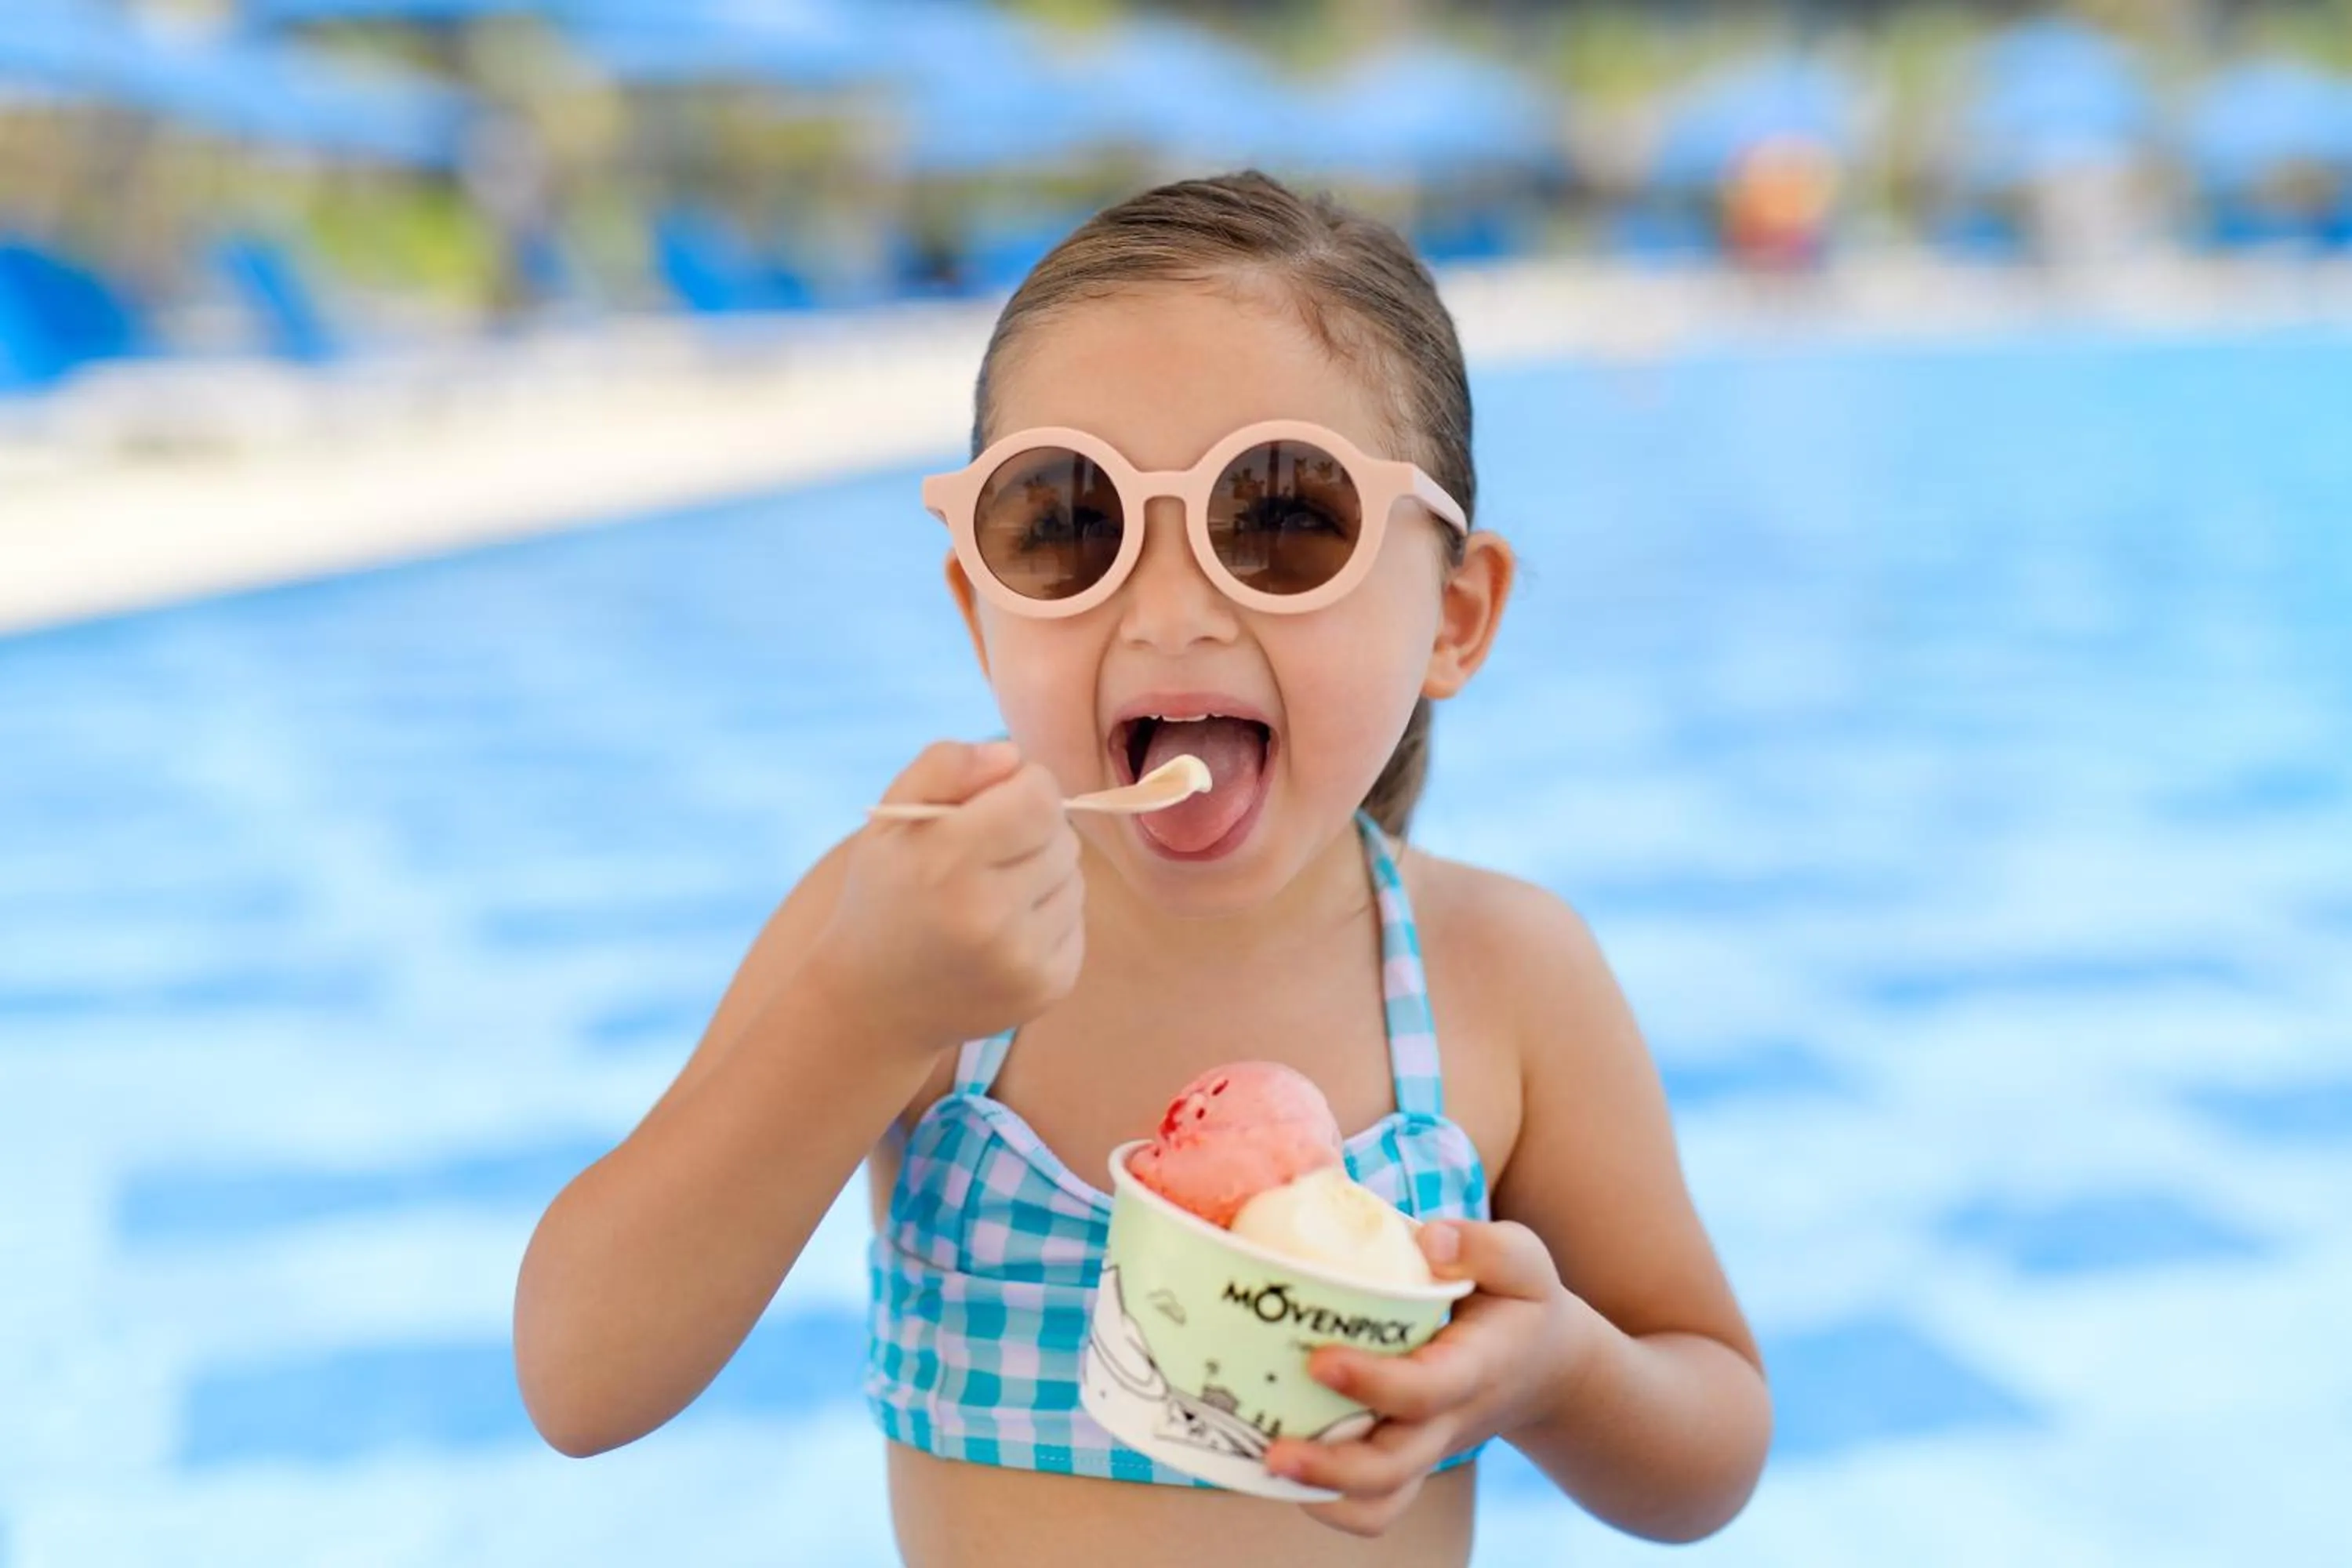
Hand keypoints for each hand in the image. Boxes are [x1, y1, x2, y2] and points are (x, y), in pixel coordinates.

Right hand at [809, 740, 1083, 1053]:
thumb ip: (945, 767)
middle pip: (1064, 835)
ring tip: (991, 897)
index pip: (1041, 798)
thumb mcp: (892, 819)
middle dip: (1033, 833)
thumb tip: (1013, 757)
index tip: (998, 801)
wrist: (874, 1005)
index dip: (1025, 787)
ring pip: (1076, 878)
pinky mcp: (1048, 988)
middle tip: (985, 858)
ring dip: (1044, 876)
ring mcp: (1022, 959)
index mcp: (945, 863)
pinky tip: (1004, 934)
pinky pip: (1077, 922)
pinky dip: (1049, 918)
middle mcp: (988, 916)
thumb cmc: (886, 896)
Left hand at [1264, 1218, 1590, 1538]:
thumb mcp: (1523, 1261)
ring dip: (1321, 1492)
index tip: (1320, 1361)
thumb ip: (1484, 1246)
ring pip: (1378, 1498)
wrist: (1542, 1365)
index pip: (1426, 1389)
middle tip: (1274, 1450)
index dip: (1374, 1383)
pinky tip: (1275, 1464)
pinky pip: (1370, 1503)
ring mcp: (1424, 1447)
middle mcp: (1446, 1421)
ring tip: (1265, 1464)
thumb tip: (1427, 1239)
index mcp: (1474, 1370)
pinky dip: (1324, 1498)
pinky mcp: (1405, 1458)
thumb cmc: (1519, 1303)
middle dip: (1332, 1467)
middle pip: (1393, 1468)